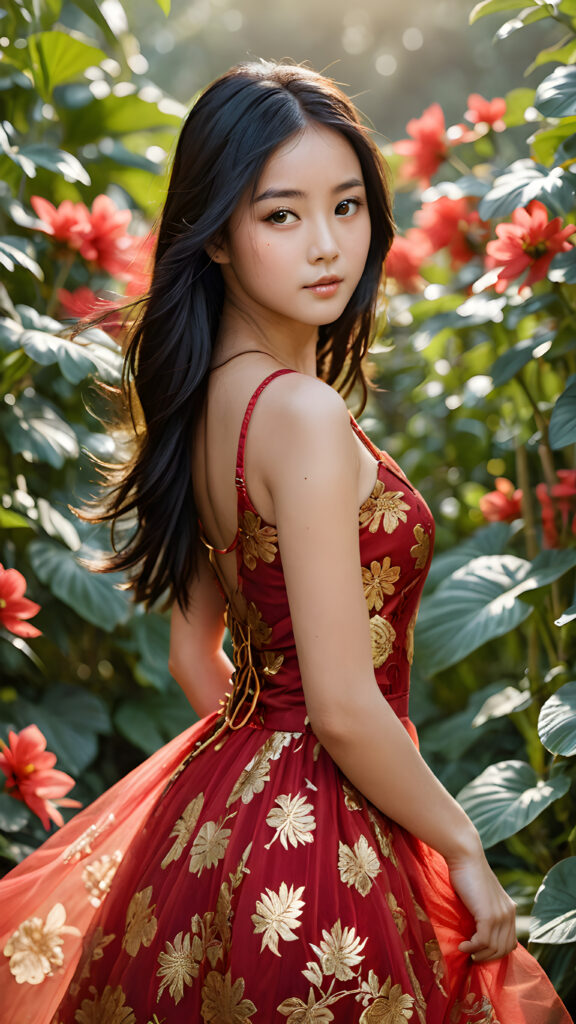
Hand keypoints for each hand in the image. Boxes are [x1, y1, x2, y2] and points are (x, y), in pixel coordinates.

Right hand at [446, 845, 517, 961]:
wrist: (465, 856)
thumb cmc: (467, 872)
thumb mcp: (481, 895)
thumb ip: (484, 910)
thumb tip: (475, 931)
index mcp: (509, 908)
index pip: (511, 942)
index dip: (496, 952)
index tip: (480, 952)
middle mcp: (509, 913)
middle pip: (504, 949)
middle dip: (488, 957)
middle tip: (472, 956)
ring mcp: (500, 915)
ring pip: (494, 948)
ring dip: (478, 954)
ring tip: (465, 950)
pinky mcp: (488, 915)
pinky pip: (483, 942)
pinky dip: (471, 948)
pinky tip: (462, 945)